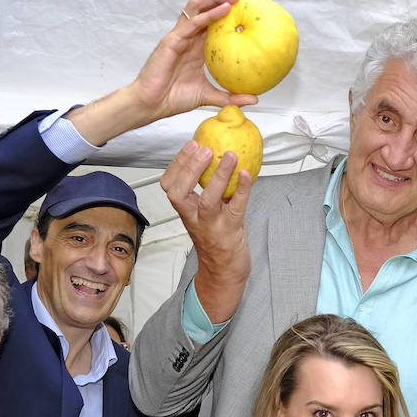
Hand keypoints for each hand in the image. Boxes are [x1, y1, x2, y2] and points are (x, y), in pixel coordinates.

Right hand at [123, 0, 258, 127]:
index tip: (248, 6)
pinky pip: (192, 23)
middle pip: (206, 8)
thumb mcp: (209, 96)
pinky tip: (224, 9)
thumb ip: (230, 96)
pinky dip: (208, 14)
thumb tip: (255, 98)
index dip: (229, 11)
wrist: (152, 104)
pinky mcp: (172, 40)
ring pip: (197, 8)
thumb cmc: (174, 98)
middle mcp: (189, 38)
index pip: (214, 22)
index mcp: (197, 47)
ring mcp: (180, 36)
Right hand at [161, 141, 252, 321]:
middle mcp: (194, 218)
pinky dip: (242, 189)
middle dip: (190, 168)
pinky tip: (246, 174)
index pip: (170, 186)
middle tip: (205, 149)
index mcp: (186, 210)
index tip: (191, 145)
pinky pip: (237, 207)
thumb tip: (220, 157)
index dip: (177, 164)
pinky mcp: (231, 231)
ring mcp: (212, 225)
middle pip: (179, 192)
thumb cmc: (217, 239)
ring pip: (208, 200)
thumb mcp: (205, 213)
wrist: (224, 271)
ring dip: (218, 176)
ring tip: (229, 156)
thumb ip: (208, 190)